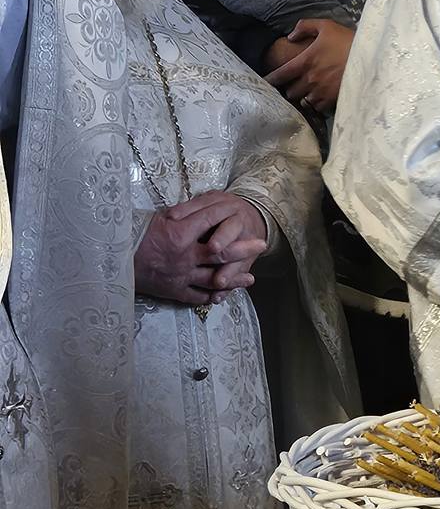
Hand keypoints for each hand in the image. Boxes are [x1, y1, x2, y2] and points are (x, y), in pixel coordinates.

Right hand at [134, 191, 267, 305]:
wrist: (109, 260)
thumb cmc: (130, 234)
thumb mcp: (155, 218)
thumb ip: (180, 217)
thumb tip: (199, 212)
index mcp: (179, 233)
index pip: (211, 223)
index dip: (228, 218)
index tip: (242, 214)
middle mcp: (184, 256)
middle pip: (222, 254)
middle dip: (244, 249)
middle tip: (261, 245)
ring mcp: (181, 276)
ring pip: (214, 279)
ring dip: (234, 279)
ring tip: (250, 278)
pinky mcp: (173, 291)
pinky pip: (197, 297)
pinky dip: (211, 296)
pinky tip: (222, 296)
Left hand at [265, 18, 353, 111]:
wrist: (370, 57)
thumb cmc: (347, 40)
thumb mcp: (325, 25)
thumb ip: (304, 27)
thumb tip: (290, 36)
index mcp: (305, 61)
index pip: (281, 74)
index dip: (271, 79)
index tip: (265, 82)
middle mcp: (310, 79)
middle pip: (290, 91)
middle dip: (289, 89)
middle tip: (292, 85)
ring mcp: (322, 91)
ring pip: (303, 101)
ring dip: (303, 97)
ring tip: (305, 94)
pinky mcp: (333, 100)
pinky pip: (318, 108)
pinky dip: (316, 104)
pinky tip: (318, 100)